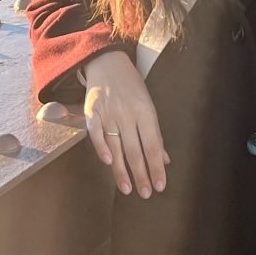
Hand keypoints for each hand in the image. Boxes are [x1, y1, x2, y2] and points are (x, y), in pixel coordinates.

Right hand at [82, 50, 169, 199]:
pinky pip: (96, 133)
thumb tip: (164, 159)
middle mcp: (127, 113)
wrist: (107, 61)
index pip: (153, 145)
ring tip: (127, 189)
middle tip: (145, 193)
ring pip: (116, 146)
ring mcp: (108, 112)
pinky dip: (101, 148)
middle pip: (135, 150)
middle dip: (141, 174)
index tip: (160, 185)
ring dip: (121, 170)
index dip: (156, 166)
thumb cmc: (131, 85)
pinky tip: (108, 163)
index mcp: (145, 111)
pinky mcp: (91, 111)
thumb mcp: (148, 104)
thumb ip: (154, 133)